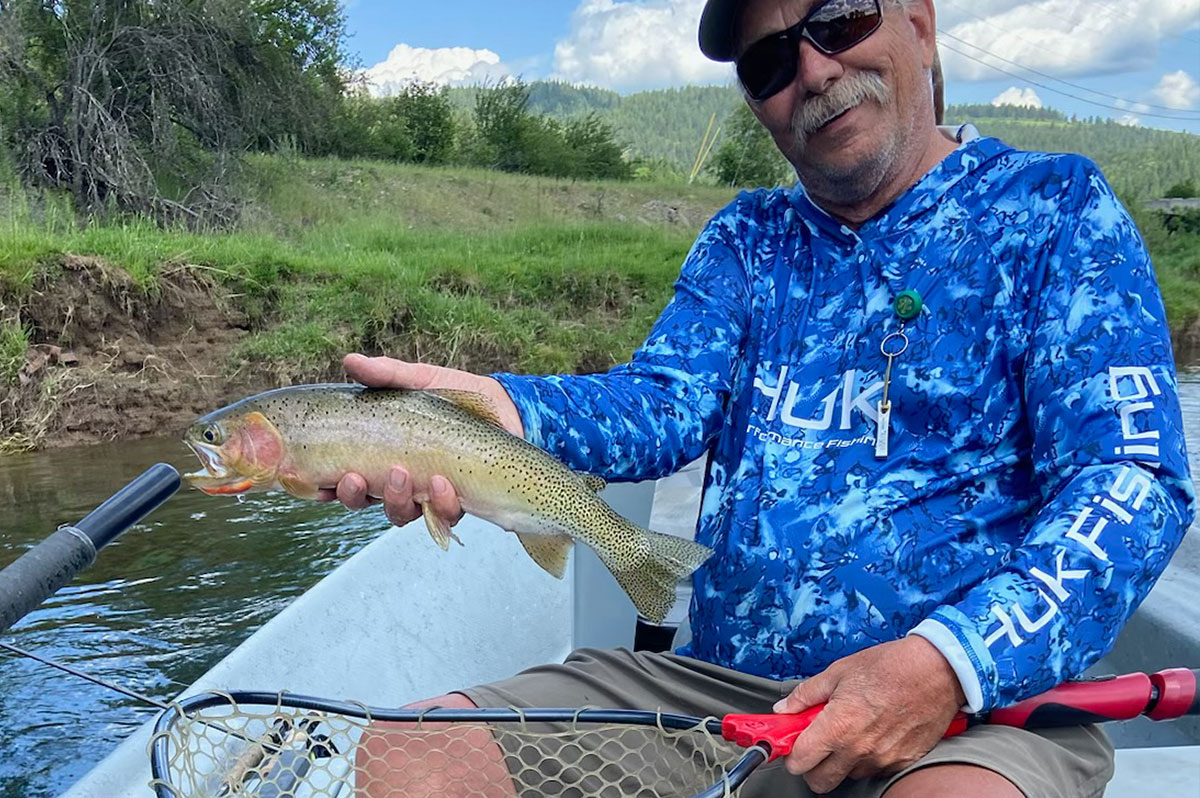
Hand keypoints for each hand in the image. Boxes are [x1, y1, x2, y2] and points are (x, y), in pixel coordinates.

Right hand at [316, 353, 522, 527]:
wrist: (506, 409)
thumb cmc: (455, 397)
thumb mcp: (419, 380)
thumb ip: (386, 374)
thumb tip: (350, 360)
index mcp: (380, 452)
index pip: (343, 474)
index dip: (325, 485)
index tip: (315, 483)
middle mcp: (398, 478)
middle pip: (363, 500)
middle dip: (353, 495)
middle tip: (355, 478)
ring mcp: (426, 493)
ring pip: (400, 513)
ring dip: (395, 500)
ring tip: (403, 474)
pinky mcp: (458, 501)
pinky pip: (443, 515)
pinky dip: (440, 503)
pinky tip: (442, 483)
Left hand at [773, 636, 965, 793]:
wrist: (937, 670)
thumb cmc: (891, 666)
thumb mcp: (839, 672)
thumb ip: (806, 694)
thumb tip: (786, 708)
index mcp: (838, 727)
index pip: (800, 762)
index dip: (791, 755)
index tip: (791, 745)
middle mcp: (859, 750)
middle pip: (820, 782)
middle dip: (812, 766)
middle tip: (815, 744)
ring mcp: (882, 759)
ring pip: (848, 775)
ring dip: (842, 761)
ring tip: (849, 730)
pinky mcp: (901, 761)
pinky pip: (874, 769)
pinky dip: (867, 758)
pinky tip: (872, 733)